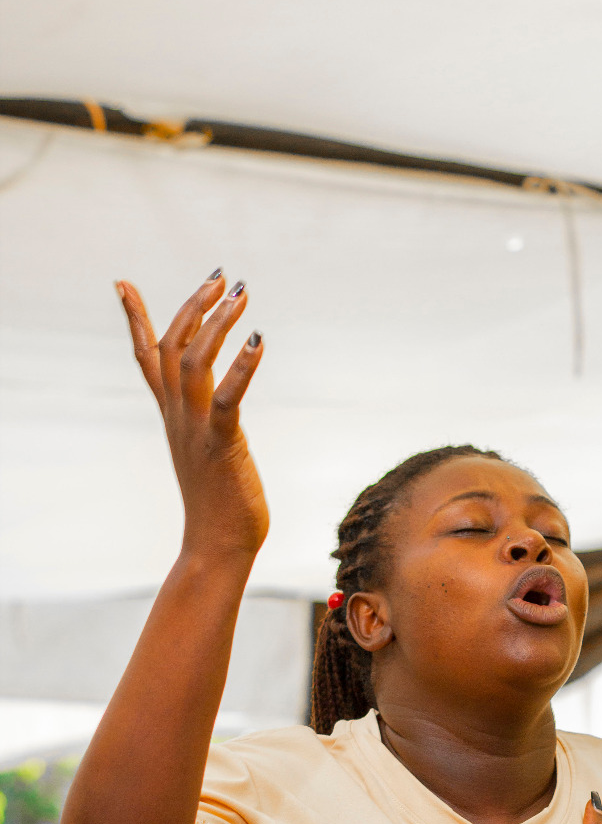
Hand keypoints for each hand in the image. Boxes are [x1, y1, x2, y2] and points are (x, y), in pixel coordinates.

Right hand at [116, 273, 267, 561]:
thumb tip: (220, 417)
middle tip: (220, 277)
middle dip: (193, 306)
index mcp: (173, 417)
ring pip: (192, 361)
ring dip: (215, 322)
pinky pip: (226, 396)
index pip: (147, 359)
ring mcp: (196, 428)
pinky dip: (241, 365)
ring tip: (240, 293)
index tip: (122, 283)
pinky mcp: (221, 443)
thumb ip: (210, 428)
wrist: (218, 546)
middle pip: (172, 346)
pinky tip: (257, 339)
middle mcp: (178, 416)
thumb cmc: (222, 506)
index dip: (136, 319)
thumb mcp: (209, 455)